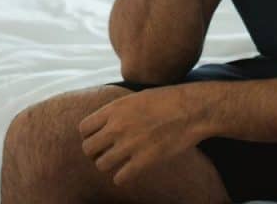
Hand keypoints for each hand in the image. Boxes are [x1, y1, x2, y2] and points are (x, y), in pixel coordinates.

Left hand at [78, 85, 206, 185]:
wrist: (193, 109)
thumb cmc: (169, 100)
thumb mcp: (137, 97)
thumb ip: (118, 110)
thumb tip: (104, 121)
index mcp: (115, 109)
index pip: (83, 129)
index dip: (90, 135)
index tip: (101, 138)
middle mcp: (118, 127)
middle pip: (88, 149)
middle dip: (96, 152)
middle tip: (108, 151)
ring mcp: (130, 144)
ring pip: (101, 165)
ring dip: (109, 165)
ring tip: (121, 161)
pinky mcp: (144, 160)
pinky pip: (119, 178)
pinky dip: (123, 177)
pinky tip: (131, 170)